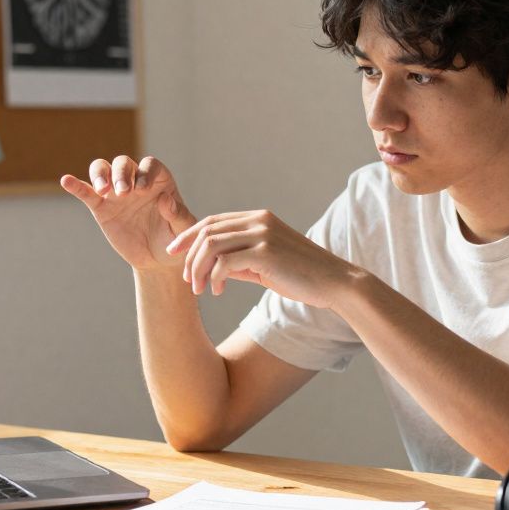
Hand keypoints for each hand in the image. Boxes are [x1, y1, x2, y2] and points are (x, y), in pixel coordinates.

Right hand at [61, 156, 196, 271]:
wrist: (156, 260)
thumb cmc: (173, 239)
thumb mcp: (182, 229)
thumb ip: (178, 214)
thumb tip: (166, 200)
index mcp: (158, 180)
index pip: (150, 165)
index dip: (145, 173)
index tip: (142, 190)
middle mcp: (135, 180)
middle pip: (123, 164)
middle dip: (121, 174)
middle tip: (123, 193)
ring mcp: (116, 192)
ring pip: (103, 169)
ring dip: (101, 175)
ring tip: (104, 190)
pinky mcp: (101, 207)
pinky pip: (86, 192)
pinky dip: (76, 185)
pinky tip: (66, 181)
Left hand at [165, 210, 357, 308]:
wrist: (334, 283)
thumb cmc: (301, 276)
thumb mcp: (265, 265)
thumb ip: (239, 261)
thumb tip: (210, 268)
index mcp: (258, 218)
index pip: (213, 221)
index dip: (189, 235)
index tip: (174, 252)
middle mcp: (258, 221)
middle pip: (207, 231)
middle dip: (189, 255)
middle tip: (187, 280)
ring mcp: (262, 234)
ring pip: (211, 245)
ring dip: (198, 269)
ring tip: (198, 289)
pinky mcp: (265, 252)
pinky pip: (225, 263)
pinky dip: (214, 277)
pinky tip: (216, 291)